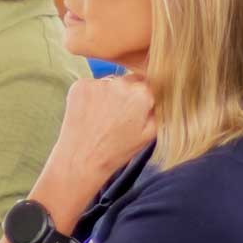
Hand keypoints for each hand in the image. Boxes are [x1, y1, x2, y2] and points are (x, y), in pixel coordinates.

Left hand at [36, 73, 158, 205]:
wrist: (83, 160)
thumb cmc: (117, 151)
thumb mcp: (150, 134)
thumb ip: (159, 109)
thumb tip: (162, 95)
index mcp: (142, 93)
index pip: (148, 84)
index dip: (143, 98)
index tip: (136, 110)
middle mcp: (121, 83)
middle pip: (128, 82)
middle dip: (127, 95)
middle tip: (118, 117)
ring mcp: (98, 83)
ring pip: (110, 83)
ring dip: (109, 94)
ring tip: (103, 119)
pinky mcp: (80, 85)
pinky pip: (91, 85)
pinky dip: (91, 96)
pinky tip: (90, 114)